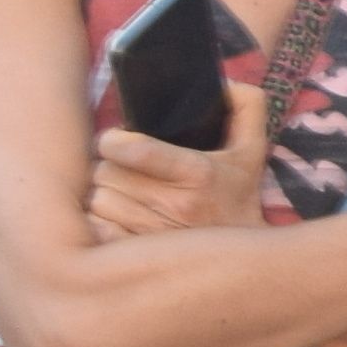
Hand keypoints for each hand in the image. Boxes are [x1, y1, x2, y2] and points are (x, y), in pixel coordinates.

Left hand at [87, 78, 274, 242]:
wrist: (243, 262)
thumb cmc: (237, 198)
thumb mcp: (252, 151)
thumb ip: (246, 108)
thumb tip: (224, 83)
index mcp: (199, 174)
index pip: (135, 150)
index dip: (114, 141)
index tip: (115, 141)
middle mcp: (176, 207)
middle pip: (106, 174)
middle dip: (109, 168)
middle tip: (124, 171)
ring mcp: (154, 236)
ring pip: (97, 201)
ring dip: (103, 195)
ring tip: (123, 196)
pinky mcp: (135, 258)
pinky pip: (94, 230)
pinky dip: (99, 223)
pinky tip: (118, 222)